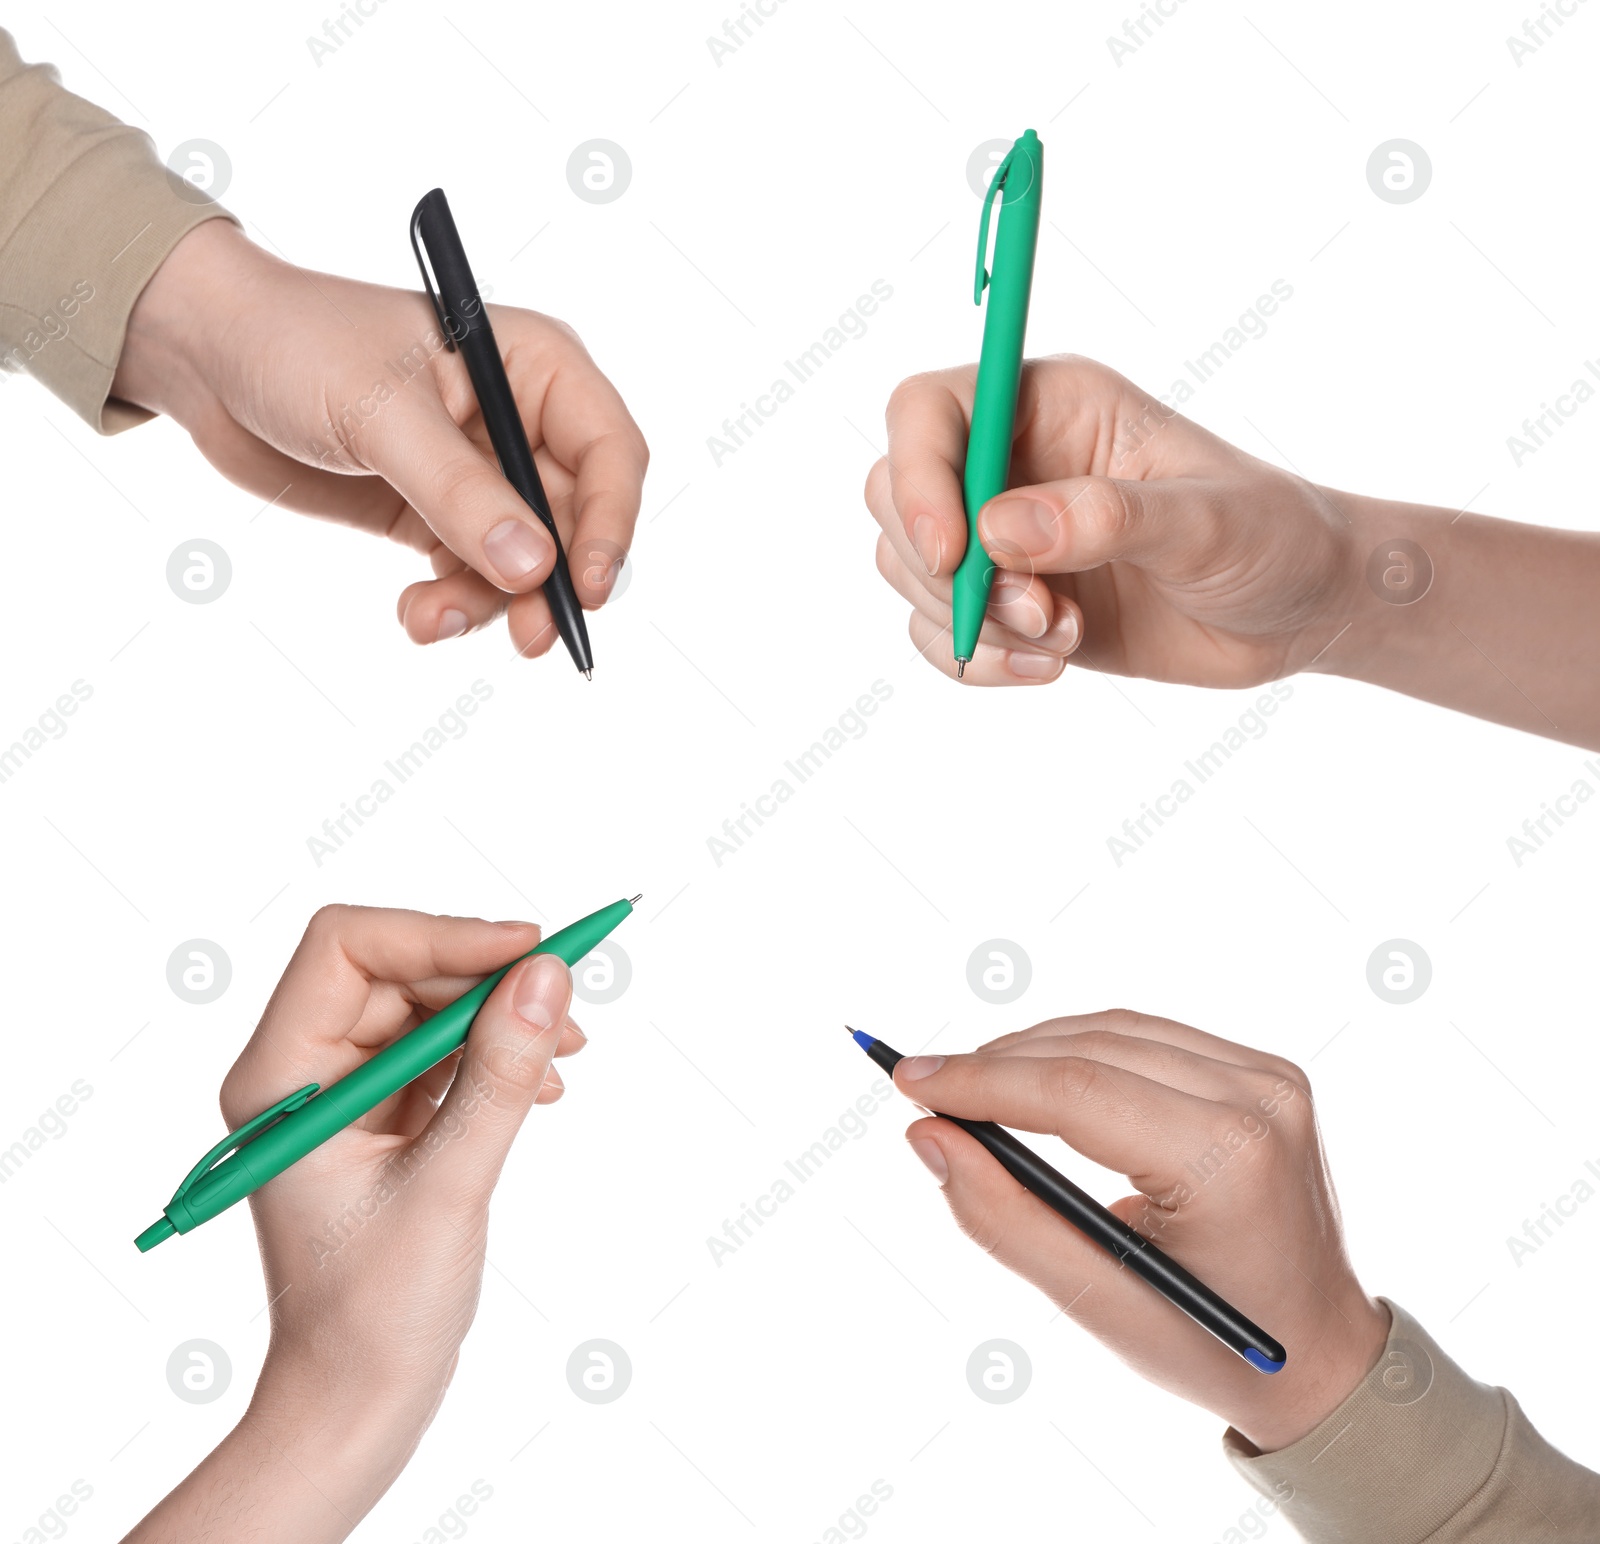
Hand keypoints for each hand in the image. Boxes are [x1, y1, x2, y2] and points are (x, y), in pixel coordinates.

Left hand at [112, 219, 647, 658]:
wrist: (207, 356)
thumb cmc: (296, 342)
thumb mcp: (379, 413)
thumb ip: (459, 493)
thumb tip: (532, 568)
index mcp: (535, 367)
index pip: (610, 452)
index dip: (610, 521)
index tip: (585, 585)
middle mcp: (521, 422)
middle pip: (575, 521)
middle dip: (551, 583)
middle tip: (531, 637)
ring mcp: (481, 474)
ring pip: (525, 563)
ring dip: (491, 604)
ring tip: (432, 621)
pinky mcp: (436, 515)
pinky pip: (472, 578)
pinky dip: (451, 605)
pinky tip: (414, 614)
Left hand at [125, 906, 581, 1541]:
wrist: (356, 1402)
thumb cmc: (372, 1314)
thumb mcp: (447, 1186)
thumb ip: (498, 1075)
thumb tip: (547, 976)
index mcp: (281, 1078)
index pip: (347, 946)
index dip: (439, 934)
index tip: (525, 950)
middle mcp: (303, 1073)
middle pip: (397, 969)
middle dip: (482, 977)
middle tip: (562, 994)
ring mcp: (344, 1096)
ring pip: (427, 1007)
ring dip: (499, 1017)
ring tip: (565, 1049)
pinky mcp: (383, 1120)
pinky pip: (443, 1053)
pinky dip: (496, 1057)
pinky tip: (542, 1086)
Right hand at [866, 354, 1351, 687]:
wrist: (1298, 612)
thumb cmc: (1271, 538)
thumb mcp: (1207, 523)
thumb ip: (1106, 517)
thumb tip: (1000, 531)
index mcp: (1050, 405)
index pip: (928, 412)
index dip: (918, 475)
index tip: (952, 553)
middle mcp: (1010, 462)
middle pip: (894, 493)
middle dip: (945, 569)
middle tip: (1036, 609)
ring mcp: (1001, 536)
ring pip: (907, 571)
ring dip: (970, 622)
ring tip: (1065, 637)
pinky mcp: (1006, 602)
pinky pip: (937, 633)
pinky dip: (977, 661)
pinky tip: (1051, 666)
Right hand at [892, 1009, 1388, 1451]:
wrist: (1320, 1355)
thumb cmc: (1208, 1343)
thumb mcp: (1096, 1302)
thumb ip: (1002, 1218)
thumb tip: (928, 1136)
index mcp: (1229, 1162)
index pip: (1077, 1093)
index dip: (981, 1080)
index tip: (908, 1081)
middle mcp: (1258, 1101)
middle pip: (1091, 1051)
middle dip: (997, 1064)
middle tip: (926, 1090)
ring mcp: (1268, 1078)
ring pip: (1114, 1031)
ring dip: (1034, 1051)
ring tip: (973, 1087)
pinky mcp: (1263, 1072)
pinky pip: (1147, 1036)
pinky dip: (1082, 1050)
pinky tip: (1039, 1078)